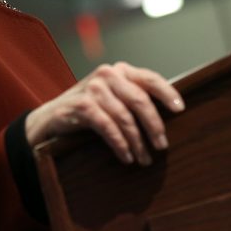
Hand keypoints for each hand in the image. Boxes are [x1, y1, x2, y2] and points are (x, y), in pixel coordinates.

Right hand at [25, 62, 184, 165]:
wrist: (51, 117)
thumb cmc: (88, 110)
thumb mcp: (112, 97)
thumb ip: (133, 98)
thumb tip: (168, 116)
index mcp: (119, 70)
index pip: (149, 78)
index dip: (167, 93)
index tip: (180, 109)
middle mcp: (107, 74)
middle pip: (139, 100)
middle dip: (154, 125)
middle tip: (162, 146)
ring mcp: (93, 89)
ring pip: (124, 117)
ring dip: (137, 142)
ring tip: (144, 159)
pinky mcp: (81, 105)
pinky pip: (108, 127)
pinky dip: (120, 144)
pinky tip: (126, 156)